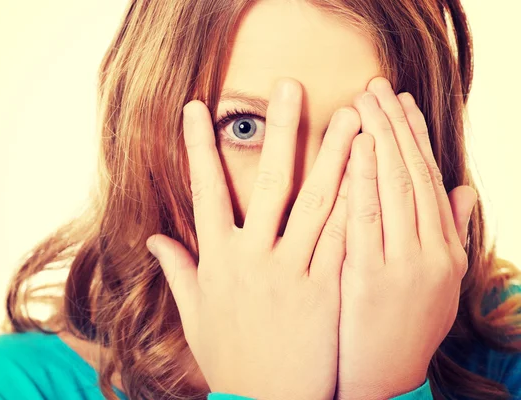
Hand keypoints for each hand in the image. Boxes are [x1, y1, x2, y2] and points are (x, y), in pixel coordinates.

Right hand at [146, 78, 360, 399]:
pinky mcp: (324, 290)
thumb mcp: (195, 315)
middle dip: (280, 130)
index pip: (205, 190)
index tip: (195, 108)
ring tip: (350, 118)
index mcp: (217, 259)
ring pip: (315, 204)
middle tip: (290, 87)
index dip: (197, 147)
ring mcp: (291, 272)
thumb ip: (178, 272)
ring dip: (333, 157)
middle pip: (269, 182)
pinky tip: (370, 175)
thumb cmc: (230, 358)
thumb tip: (153, 240)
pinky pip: (343, 240)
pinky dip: (356, 205)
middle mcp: (253, 258)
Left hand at [335, 77, 477, 398]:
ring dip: (382, 140)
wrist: (384, 383)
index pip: (428, 180)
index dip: (415, 138)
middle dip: (395, 127)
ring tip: (366, 101)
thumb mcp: (435, 282)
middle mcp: (431, 253)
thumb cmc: (402, 327)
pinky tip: (357, 147)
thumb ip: (451, 233)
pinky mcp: (372, 280)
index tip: (400, 102)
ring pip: (396, 190)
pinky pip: (369, 220)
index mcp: (444, 250)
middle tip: (377, 86)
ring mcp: (405, 266)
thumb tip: (464, 189)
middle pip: (412, 176)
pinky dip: (365, 180)